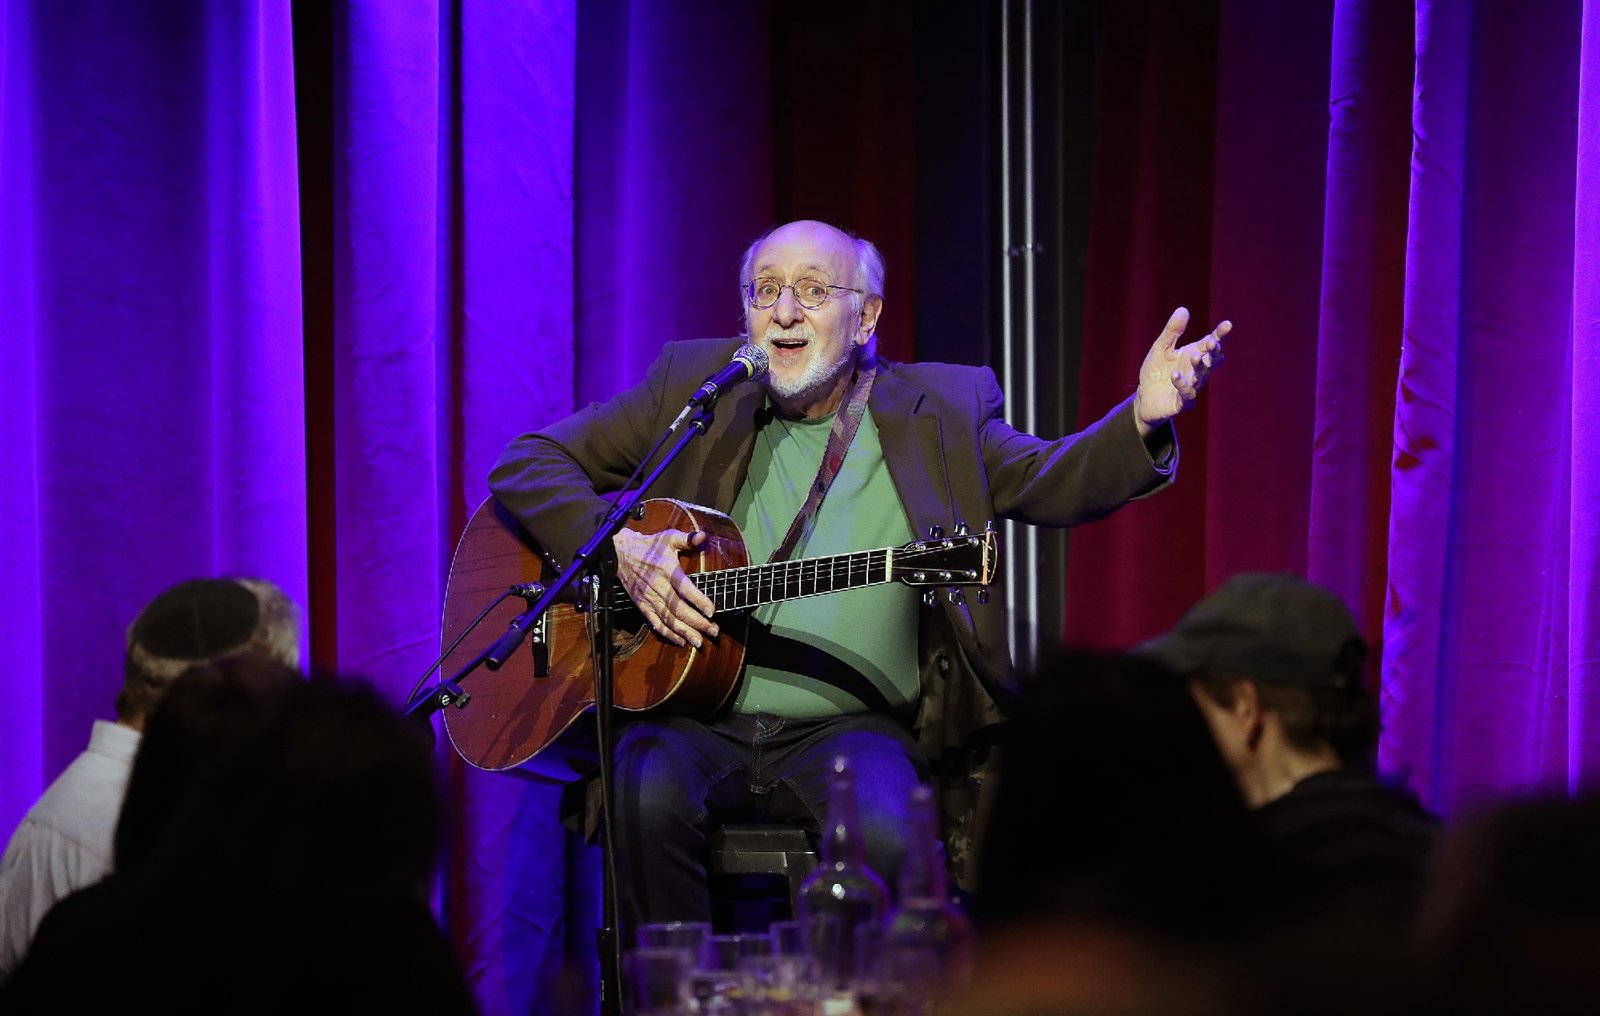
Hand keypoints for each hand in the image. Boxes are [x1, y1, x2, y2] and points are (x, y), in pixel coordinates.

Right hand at [612, 526, 718, 648]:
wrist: (621, 554)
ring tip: (699, 642)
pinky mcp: (642, 605)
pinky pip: (655, 623)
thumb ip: (687, 538)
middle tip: (714, 631)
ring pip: (668, 619)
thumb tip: (703, 536)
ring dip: (684, 632)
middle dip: (697, 622)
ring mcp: (649, 598)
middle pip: (678, 609)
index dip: (698, 600)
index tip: (712, 611)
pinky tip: (681, 641)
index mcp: (666, 569)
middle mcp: (658, 586)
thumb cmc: (649, 546)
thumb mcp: (668, 537)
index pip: (684, 588)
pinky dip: (667, 634)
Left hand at [1132, 307, 1230, 435]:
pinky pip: (1186, 394)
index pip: (1211, 343)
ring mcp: (1193, 387)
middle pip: (1212, 360)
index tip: (1227, 325)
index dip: (1220, 335)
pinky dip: (1182, 384)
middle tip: (1212, 342)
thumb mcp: (1161, 348)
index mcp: (1194, 354)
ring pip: (1202, 377)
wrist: (1144, 398)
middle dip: (1214, 351)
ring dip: (1200, 366)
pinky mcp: (1182, 403)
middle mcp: (1197, 371)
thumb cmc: (1156, 371)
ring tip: (1194, 356)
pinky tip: (1175, 375)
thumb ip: (1172, 332)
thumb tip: (1183, 309)